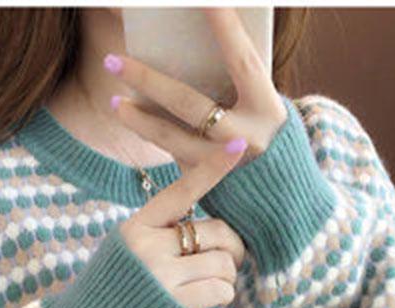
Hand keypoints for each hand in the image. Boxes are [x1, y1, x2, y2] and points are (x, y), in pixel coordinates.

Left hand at [104, 7, 288, 172]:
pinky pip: (175, 155)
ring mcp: (225, 165)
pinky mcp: (209, 184)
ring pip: (173, 139)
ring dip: (139, 120)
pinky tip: (135, 120)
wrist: (281, 193)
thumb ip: (237, 80)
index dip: (224, 28)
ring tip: (114, 102)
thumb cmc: (269, 132)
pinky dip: (155, 135)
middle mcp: (246, 138)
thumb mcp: (262, 103)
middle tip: (114, 61)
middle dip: (148, 81)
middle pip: (190, 105)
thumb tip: (194, 45)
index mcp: (267, 108)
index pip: (241, 60)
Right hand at [119, 140, 246, 307]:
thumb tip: (209, 228)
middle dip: (233, 248)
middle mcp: (148, 245)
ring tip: (212, 284)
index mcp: (136, 225)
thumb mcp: (125, 248)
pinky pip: (220, 290)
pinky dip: (223, 295)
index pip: (180, 191)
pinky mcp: (173, 303)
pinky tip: (208, 301)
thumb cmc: (111, 290)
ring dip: (227, 276)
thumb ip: (159, 233)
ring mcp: (161, 274)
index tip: (238, 146)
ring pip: (223, 262)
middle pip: (217, 231)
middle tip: (230, 261)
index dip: (212, 170)